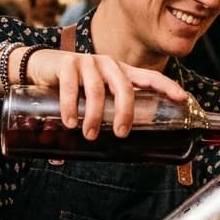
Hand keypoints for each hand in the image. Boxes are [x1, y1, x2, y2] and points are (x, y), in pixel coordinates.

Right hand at [21, 48, 187, 138]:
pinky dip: (71, 105)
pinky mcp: (66, 63)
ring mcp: (87, 62)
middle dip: (125, 112)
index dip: (167, 86)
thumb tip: (80, 157)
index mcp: (120, 74)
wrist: (37, 69)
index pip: (149, 77)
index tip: (182, 98)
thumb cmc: (70, 89)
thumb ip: (91, 124)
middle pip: (124, 86)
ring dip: (94, 115)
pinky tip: (70, 121)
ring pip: (97, 89)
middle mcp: (108, 65)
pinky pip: (72, 85)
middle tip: (121, 134)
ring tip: (88, 134)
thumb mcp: (87, 102)